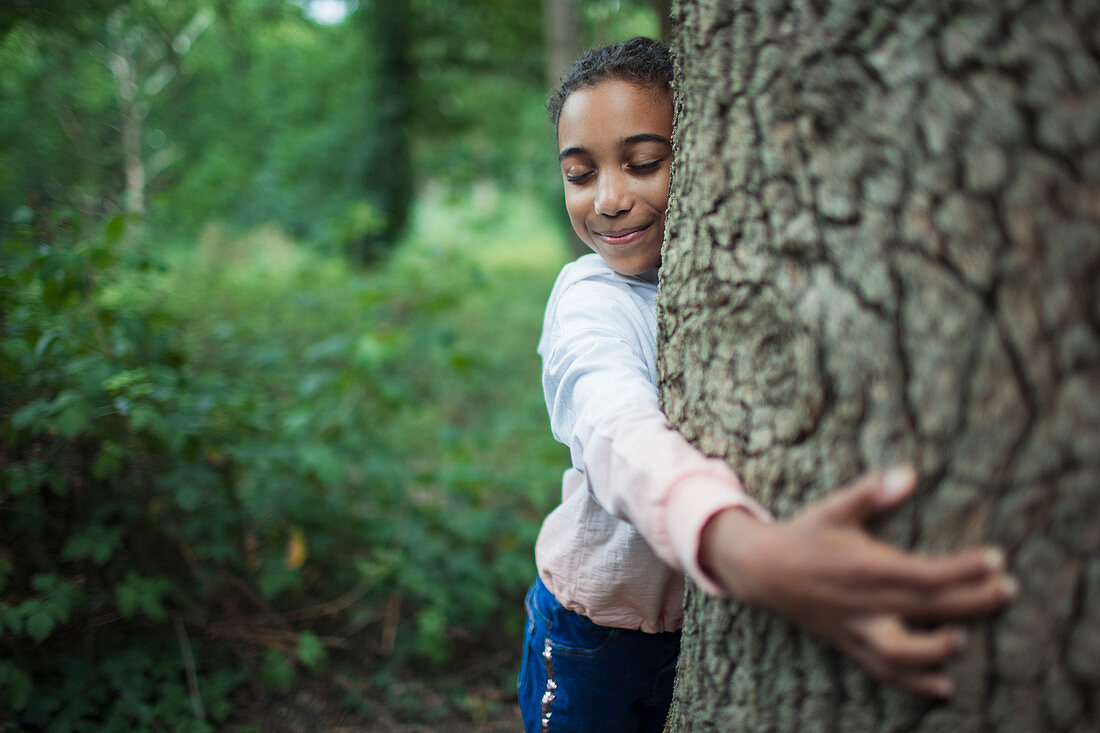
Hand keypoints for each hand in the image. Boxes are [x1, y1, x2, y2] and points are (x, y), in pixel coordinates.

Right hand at [699, 467, 1016, 697]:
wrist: (761, 570)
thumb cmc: (803, 535)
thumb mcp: (834, 508)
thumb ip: (871, 493)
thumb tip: (909, 475)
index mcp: (865, 566)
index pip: (925, 573)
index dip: (964, 569)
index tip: (997, 559)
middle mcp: (864, 602)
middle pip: (928, 608)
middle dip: (973, 601)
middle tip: (1008, 590)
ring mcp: (856, 627)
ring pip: (903, 650)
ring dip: (938, 648)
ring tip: (967, 636)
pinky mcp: (849, 642)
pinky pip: (883, 670)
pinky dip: (914, 682)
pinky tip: (944, 686)